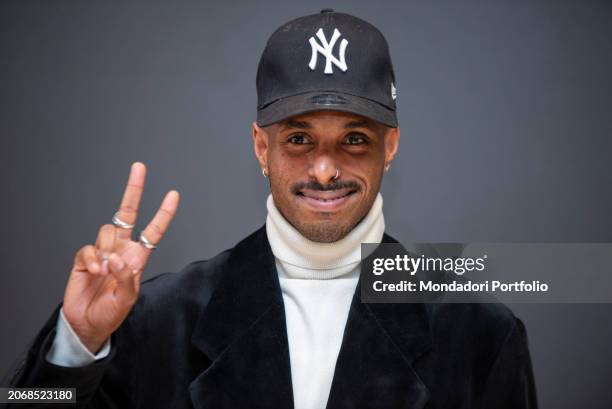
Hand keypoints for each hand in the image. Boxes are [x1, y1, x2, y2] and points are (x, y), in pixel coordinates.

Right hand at [62, 162, 179, 352]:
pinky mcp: (85, 257)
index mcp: (138, 257)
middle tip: (139, 167)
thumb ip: (126, 278)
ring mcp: (103, 251)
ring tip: (106, 272)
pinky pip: (89, 248)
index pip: (153, 231)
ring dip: (107, 250)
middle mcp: (122, 249)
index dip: (163, 214)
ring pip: (106, 230)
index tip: (173, 195)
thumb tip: (117, 258)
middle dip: (134, 190)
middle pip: (128, 213)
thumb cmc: (111, 312)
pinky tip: (95, 272)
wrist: (87, 324)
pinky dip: (93, 258)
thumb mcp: (127, 299)